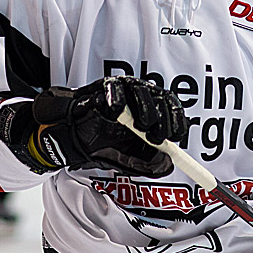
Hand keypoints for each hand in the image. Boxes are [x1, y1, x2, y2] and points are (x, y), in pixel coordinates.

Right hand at [30, 76, 185, 176]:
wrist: (75, 140)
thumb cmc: (105, 145)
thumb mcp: (131, 161)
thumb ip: (150, 164)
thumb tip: (169, 164)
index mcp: (151, 111)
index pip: (172, 108)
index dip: (176, 121)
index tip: (176, 137)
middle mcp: (140, 97)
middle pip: (161, 97)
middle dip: (164, 118)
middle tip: (158, 137)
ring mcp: (124, 90)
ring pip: (141, 90)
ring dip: (146, 110)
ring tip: (141, 127)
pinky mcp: (105, 87)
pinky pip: (115, 90)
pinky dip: (119, 102)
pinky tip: (117, 115)